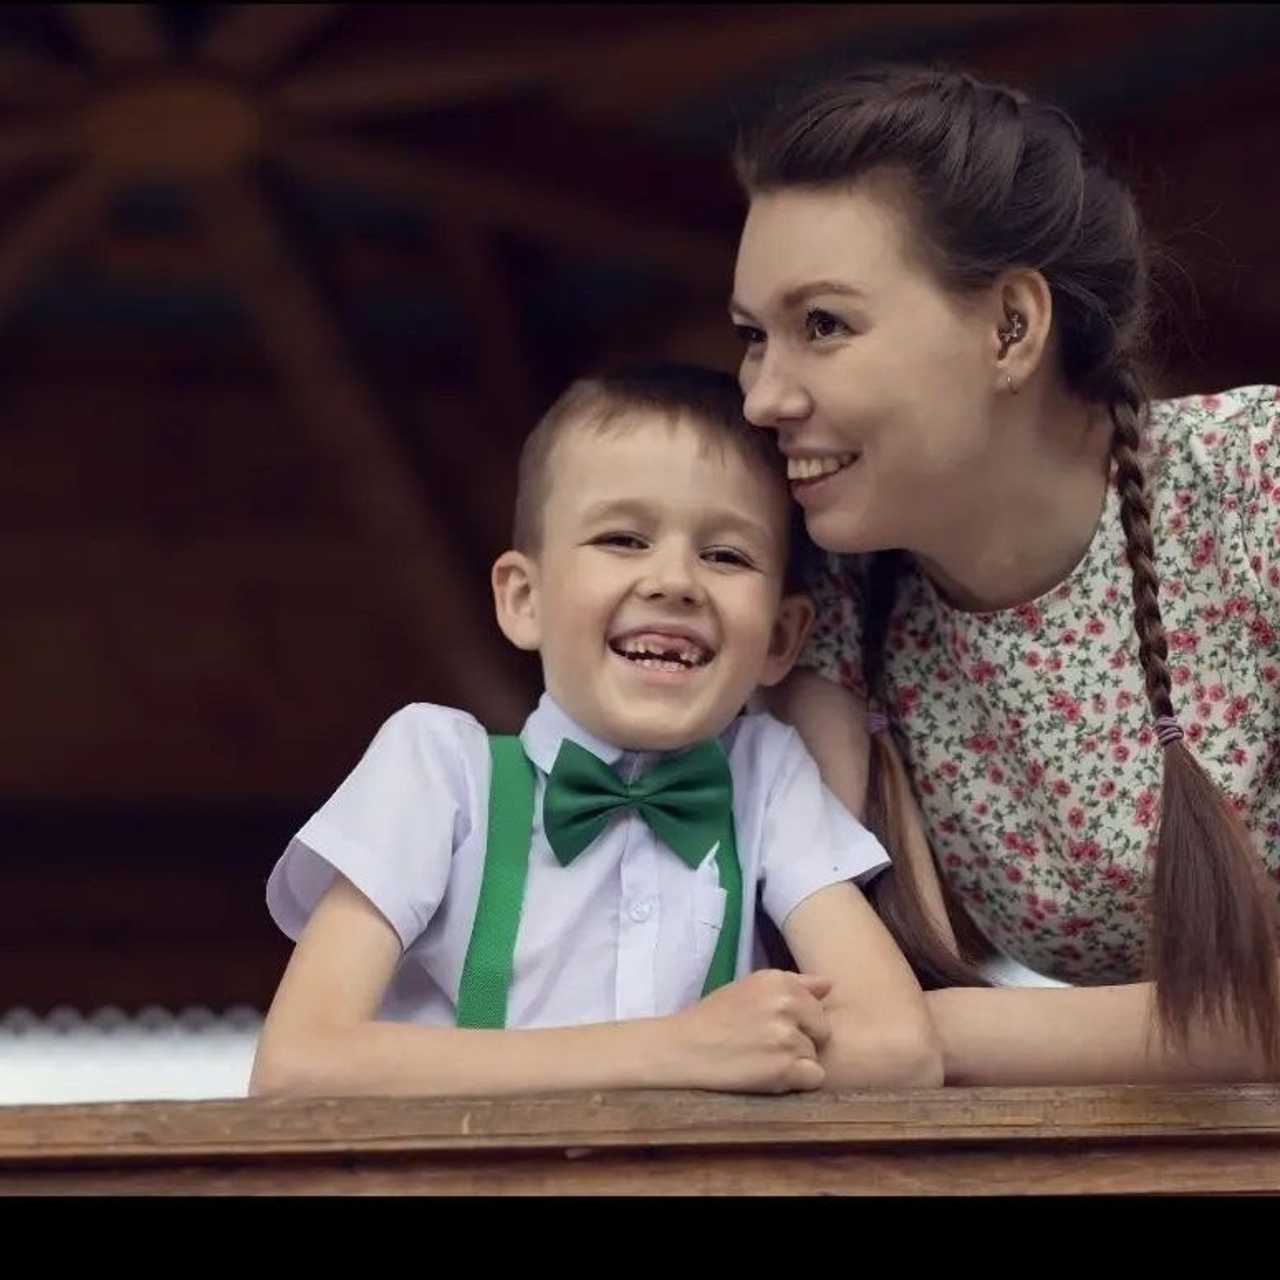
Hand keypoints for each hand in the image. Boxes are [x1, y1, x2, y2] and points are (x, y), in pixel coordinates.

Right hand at [669, 969, 832, 1093]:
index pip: (818, 1005)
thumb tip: (830, 984)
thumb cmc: (714, 1019)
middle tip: (766, 1046)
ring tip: (760, 1060)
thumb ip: (794, 985)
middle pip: (822, 1030)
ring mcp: (787, 1035)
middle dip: (803, 1040)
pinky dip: (796, 1082)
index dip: (799, 1021)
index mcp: (779, 980)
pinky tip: (768, 1076)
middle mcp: (787, 1002)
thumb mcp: (750, 987)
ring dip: (795, 1062)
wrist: (681, 1049)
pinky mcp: (784, 1067)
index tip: (770, 1027)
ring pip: (815, 1055)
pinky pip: (815, 1077)